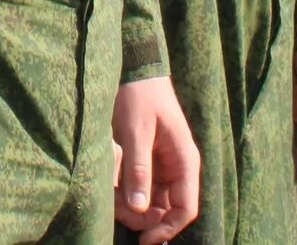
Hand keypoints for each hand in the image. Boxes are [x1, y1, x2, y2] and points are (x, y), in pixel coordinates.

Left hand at [112, 75, 200, 242]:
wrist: (134, 68)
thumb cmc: (138, 95)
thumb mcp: (136, 132)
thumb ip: (138, 169)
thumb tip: (139, 208)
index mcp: (184, 160)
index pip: (186, 208)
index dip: (167, 228)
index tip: (144, 240)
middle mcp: (178, 167)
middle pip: (167, 210)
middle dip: (143, 217)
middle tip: (116, 210)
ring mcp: (163, 166)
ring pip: (151, 201)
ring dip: (132, 205)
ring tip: (110, 195)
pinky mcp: (148, 162)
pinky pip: (140, 187)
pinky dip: (126, 191)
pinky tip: (111, 184)